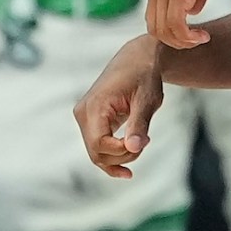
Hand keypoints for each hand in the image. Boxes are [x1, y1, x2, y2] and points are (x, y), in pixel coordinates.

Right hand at [76, 33, 167, 177]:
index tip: (144, 142)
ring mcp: (83, 118)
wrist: (136, 60)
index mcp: (95, 106)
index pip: (100, 143)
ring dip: (119, 157)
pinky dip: (112, 158)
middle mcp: (83, 113)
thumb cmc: (143, 77)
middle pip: (96, 152)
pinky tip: (126, 170)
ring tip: (141, 143)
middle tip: (146, 142)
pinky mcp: (89, 121)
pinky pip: (97, 147)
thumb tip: (135, 148)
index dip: (121, 152)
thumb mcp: (147, 100)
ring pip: (96, 153)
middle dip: (122, 156)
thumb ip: (139, 125)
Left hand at [145, 0, 230, 50]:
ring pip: (163, 28)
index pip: (154, 16)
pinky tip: (202, 35)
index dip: (169, 31)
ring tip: (200, 40)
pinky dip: (187, 36)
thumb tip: (193, 11)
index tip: (190, 33)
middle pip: (154, 27)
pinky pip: (176, 23)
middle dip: (174, 41)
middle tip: (194, 42)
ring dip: (182, 41)